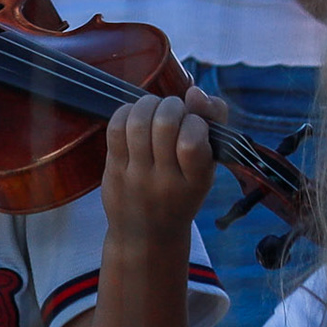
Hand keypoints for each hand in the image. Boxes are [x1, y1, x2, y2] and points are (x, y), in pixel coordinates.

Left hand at [101, 87, 221, 242]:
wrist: (147, 234)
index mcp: (197, 180)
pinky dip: (125, 112)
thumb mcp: (206, 168)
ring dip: (147, 104)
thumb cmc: (182, 194)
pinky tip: (134, 114)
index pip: (194, 141)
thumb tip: (196, 92)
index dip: (195, 119)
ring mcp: (137, 175)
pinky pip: (115, 130)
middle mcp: (166, 180)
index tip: (194, 121)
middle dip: (171, 105)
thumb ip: (212, 126)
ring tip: (154, 106)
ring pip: (138, 124)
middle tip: (172, 109)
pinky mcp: (114, 170)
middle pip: (164, 125)